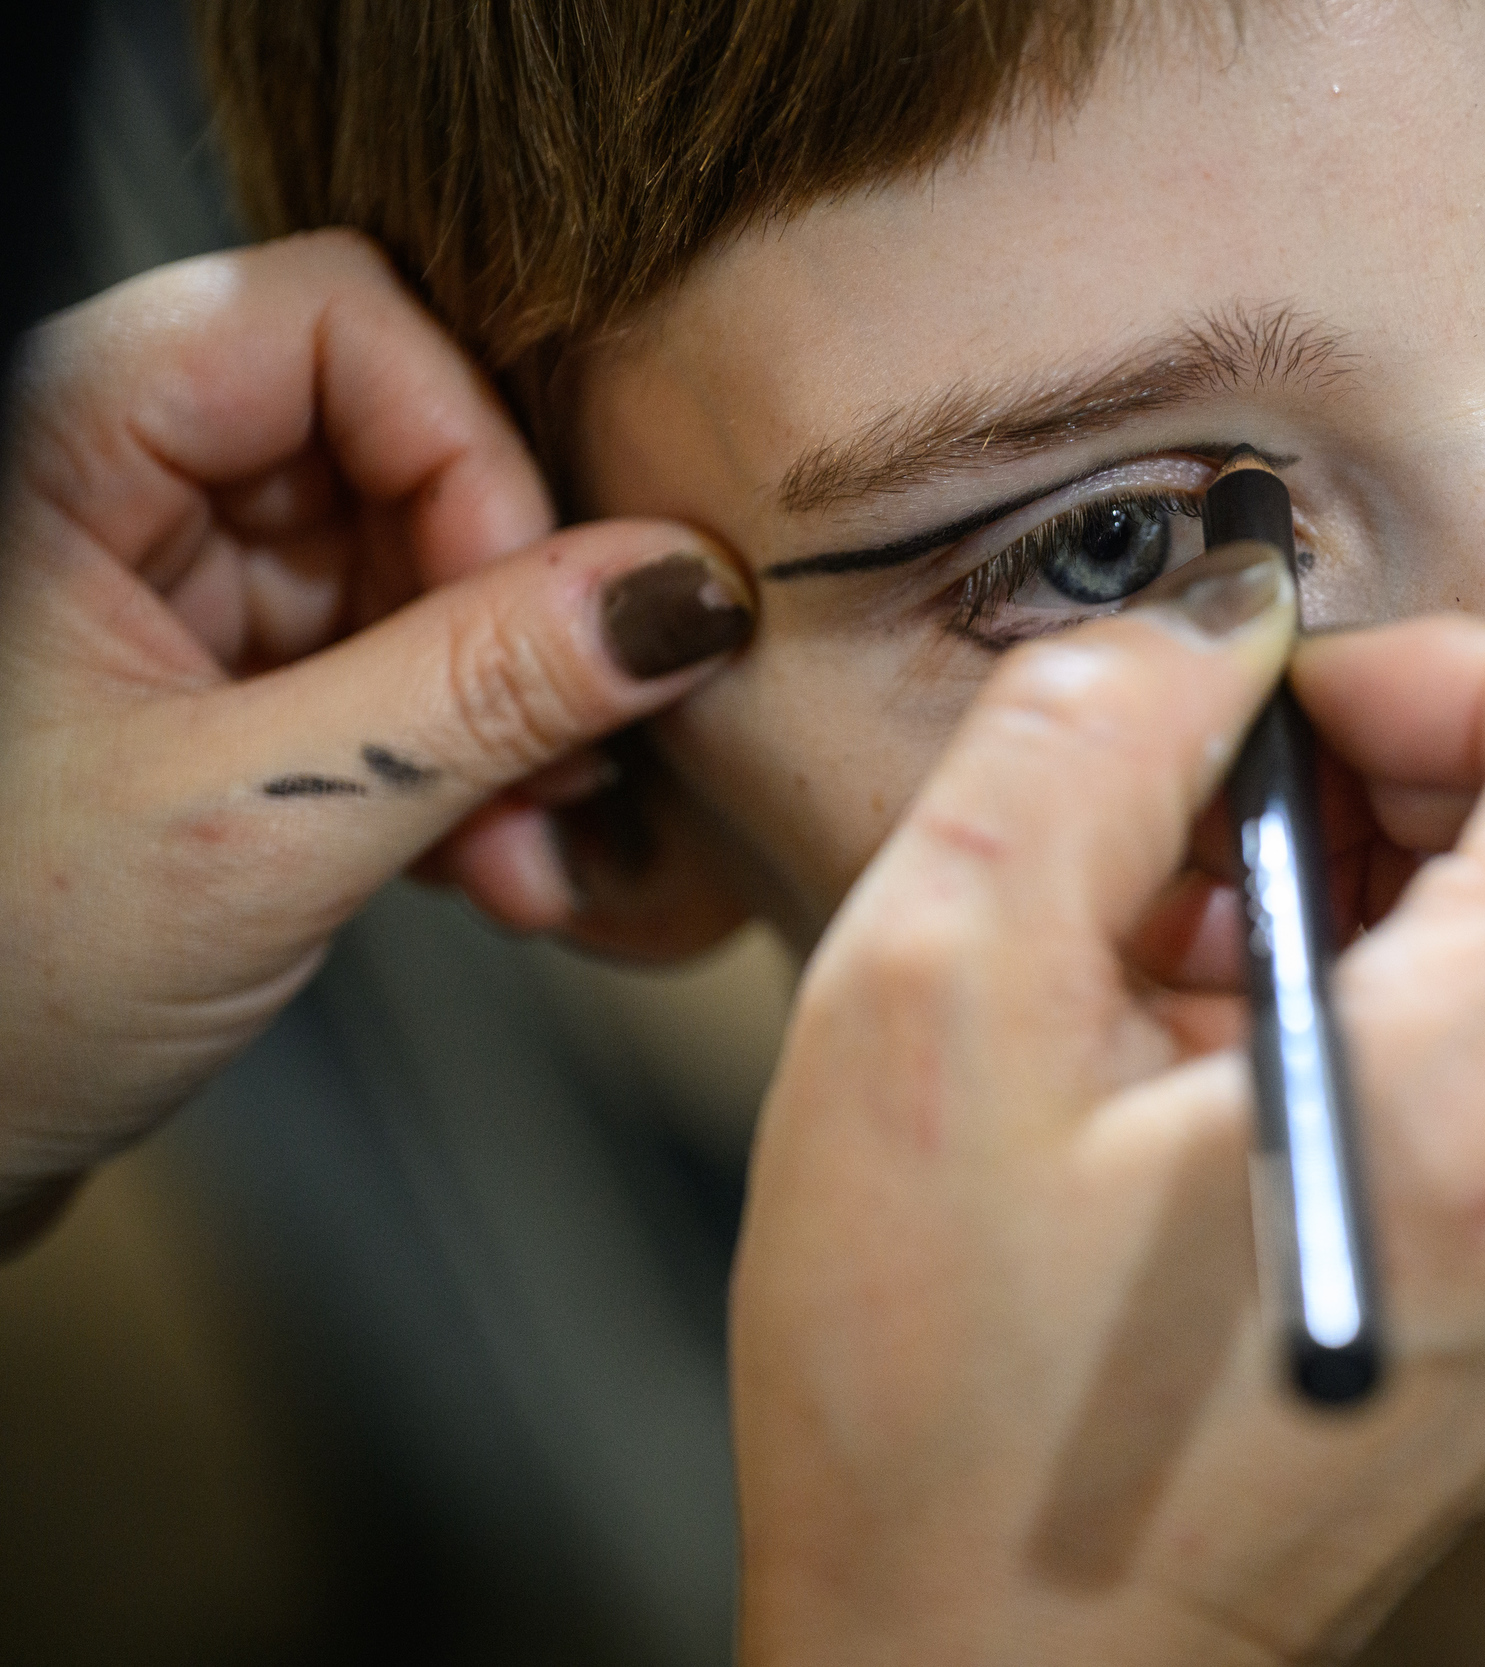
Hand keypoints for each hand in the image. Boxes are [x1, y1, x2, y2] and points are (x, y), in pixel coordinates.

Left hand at [0, 231, 753, 1237]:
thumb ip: (482, 692)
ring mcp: (167, 589)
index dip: (471, 453)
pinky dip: (461, 767)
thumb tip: (684, 591)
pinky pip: (393, 669)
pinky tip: (489, 867)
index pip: (337, 322)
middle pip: (399, 444)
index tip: (545, 614)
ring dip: (506, 717)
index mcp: (58, 443)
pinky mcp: (211, 684)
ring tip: (528, 850)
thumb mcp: (260, 828)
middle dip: (512, 616)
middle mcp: (111, 488)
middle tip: (569, 760)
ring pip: (420, 567)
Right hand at [730, 541, 1484, 1664]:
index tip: (1299, 729)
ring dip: (1402, 877)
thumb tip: (1221, 613)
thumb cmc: (944, 1424)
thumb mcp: (920, 1019)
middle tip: (1200, 856)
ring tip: (1185, 977)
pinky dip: (1414, 984)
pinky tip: (1230, 1061)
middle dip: (1421, 765)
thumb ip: (1076, 742)